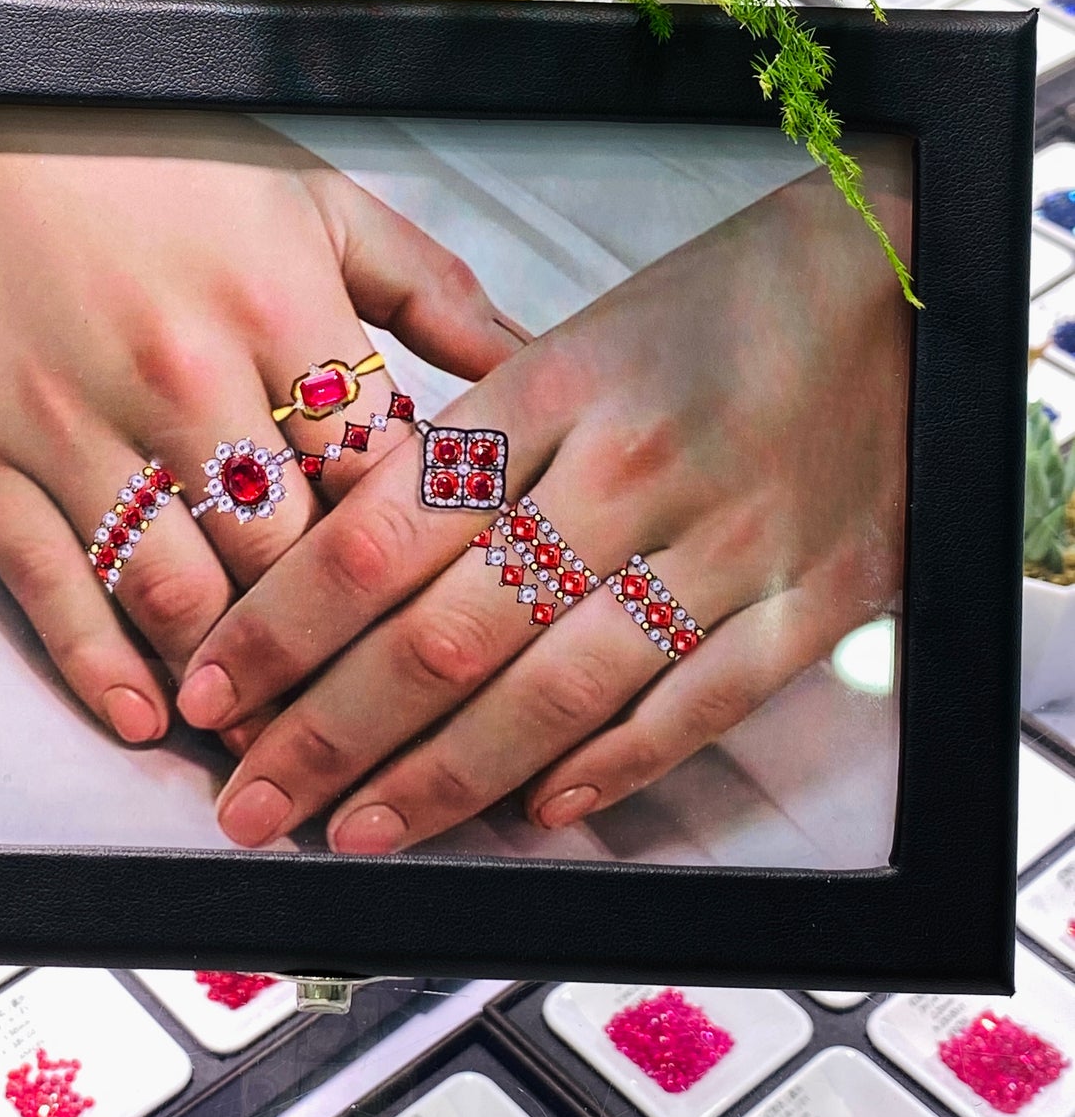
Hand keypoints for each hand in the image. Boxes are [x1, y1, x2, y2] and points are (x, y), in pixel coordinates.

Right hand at [0, 110, 523, 745]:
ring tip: (273, 737)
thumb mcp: (314, 198)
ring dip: (232, 679)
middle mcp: (184, 376)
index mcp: (284, 309)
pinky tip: (147, 718)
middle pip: (288, 561)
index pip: (381, 485)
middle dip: (336, 648)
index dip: (422, 569)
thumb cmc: (149, 160)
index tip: (444, 624)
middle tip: (373, 716)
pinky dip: (101, 669)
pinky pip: (51, 589)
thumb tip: (538, 366)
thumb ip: (433, 290)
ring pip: (176, 595)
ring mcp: (74, 425)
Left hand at [177, 153, 910, 850]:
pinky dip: (608, 768)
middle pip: (448, 631)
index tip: (219, 689)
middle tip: (254, 799)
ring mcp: (724, 547)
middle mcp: (629, 473)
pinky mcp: (810, 602)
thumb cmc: (717, 312)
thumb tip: (359, 550)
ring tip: (356, 830)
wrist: (897, 286)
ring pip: (554, 691)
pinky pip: (692, 708)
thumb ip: (477, 445)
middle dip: (331, 732)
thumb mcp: (577, 343)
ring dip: (440, 778)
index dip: (286, 627)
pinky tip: (536, 810)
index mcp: (554, 393)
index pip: (383, 531)